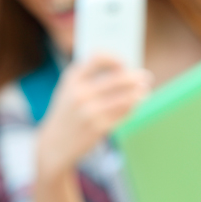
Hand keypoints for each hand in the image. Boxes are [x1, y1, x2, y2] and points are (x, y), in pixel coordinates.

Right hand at [36, 54, 151, 178]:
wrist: (54, 143)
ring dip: (138, 94)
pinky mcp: (98, 127)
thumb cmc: (67, 112)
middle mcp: (80, 93)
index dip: (115, 59)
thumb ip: (89, 77)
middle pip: (117, 79)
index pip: (98, 58)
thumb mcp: (69, 90)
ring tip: (145, 91)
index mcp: (72, 79)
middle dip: (135, 77)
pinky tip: (136, 105)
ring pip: (124, 98)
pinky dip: (132, 108)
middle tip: (146, 76)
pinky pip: (122, 114)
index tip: (125, 63)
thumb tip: (122, 69)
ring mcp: (90, 111)